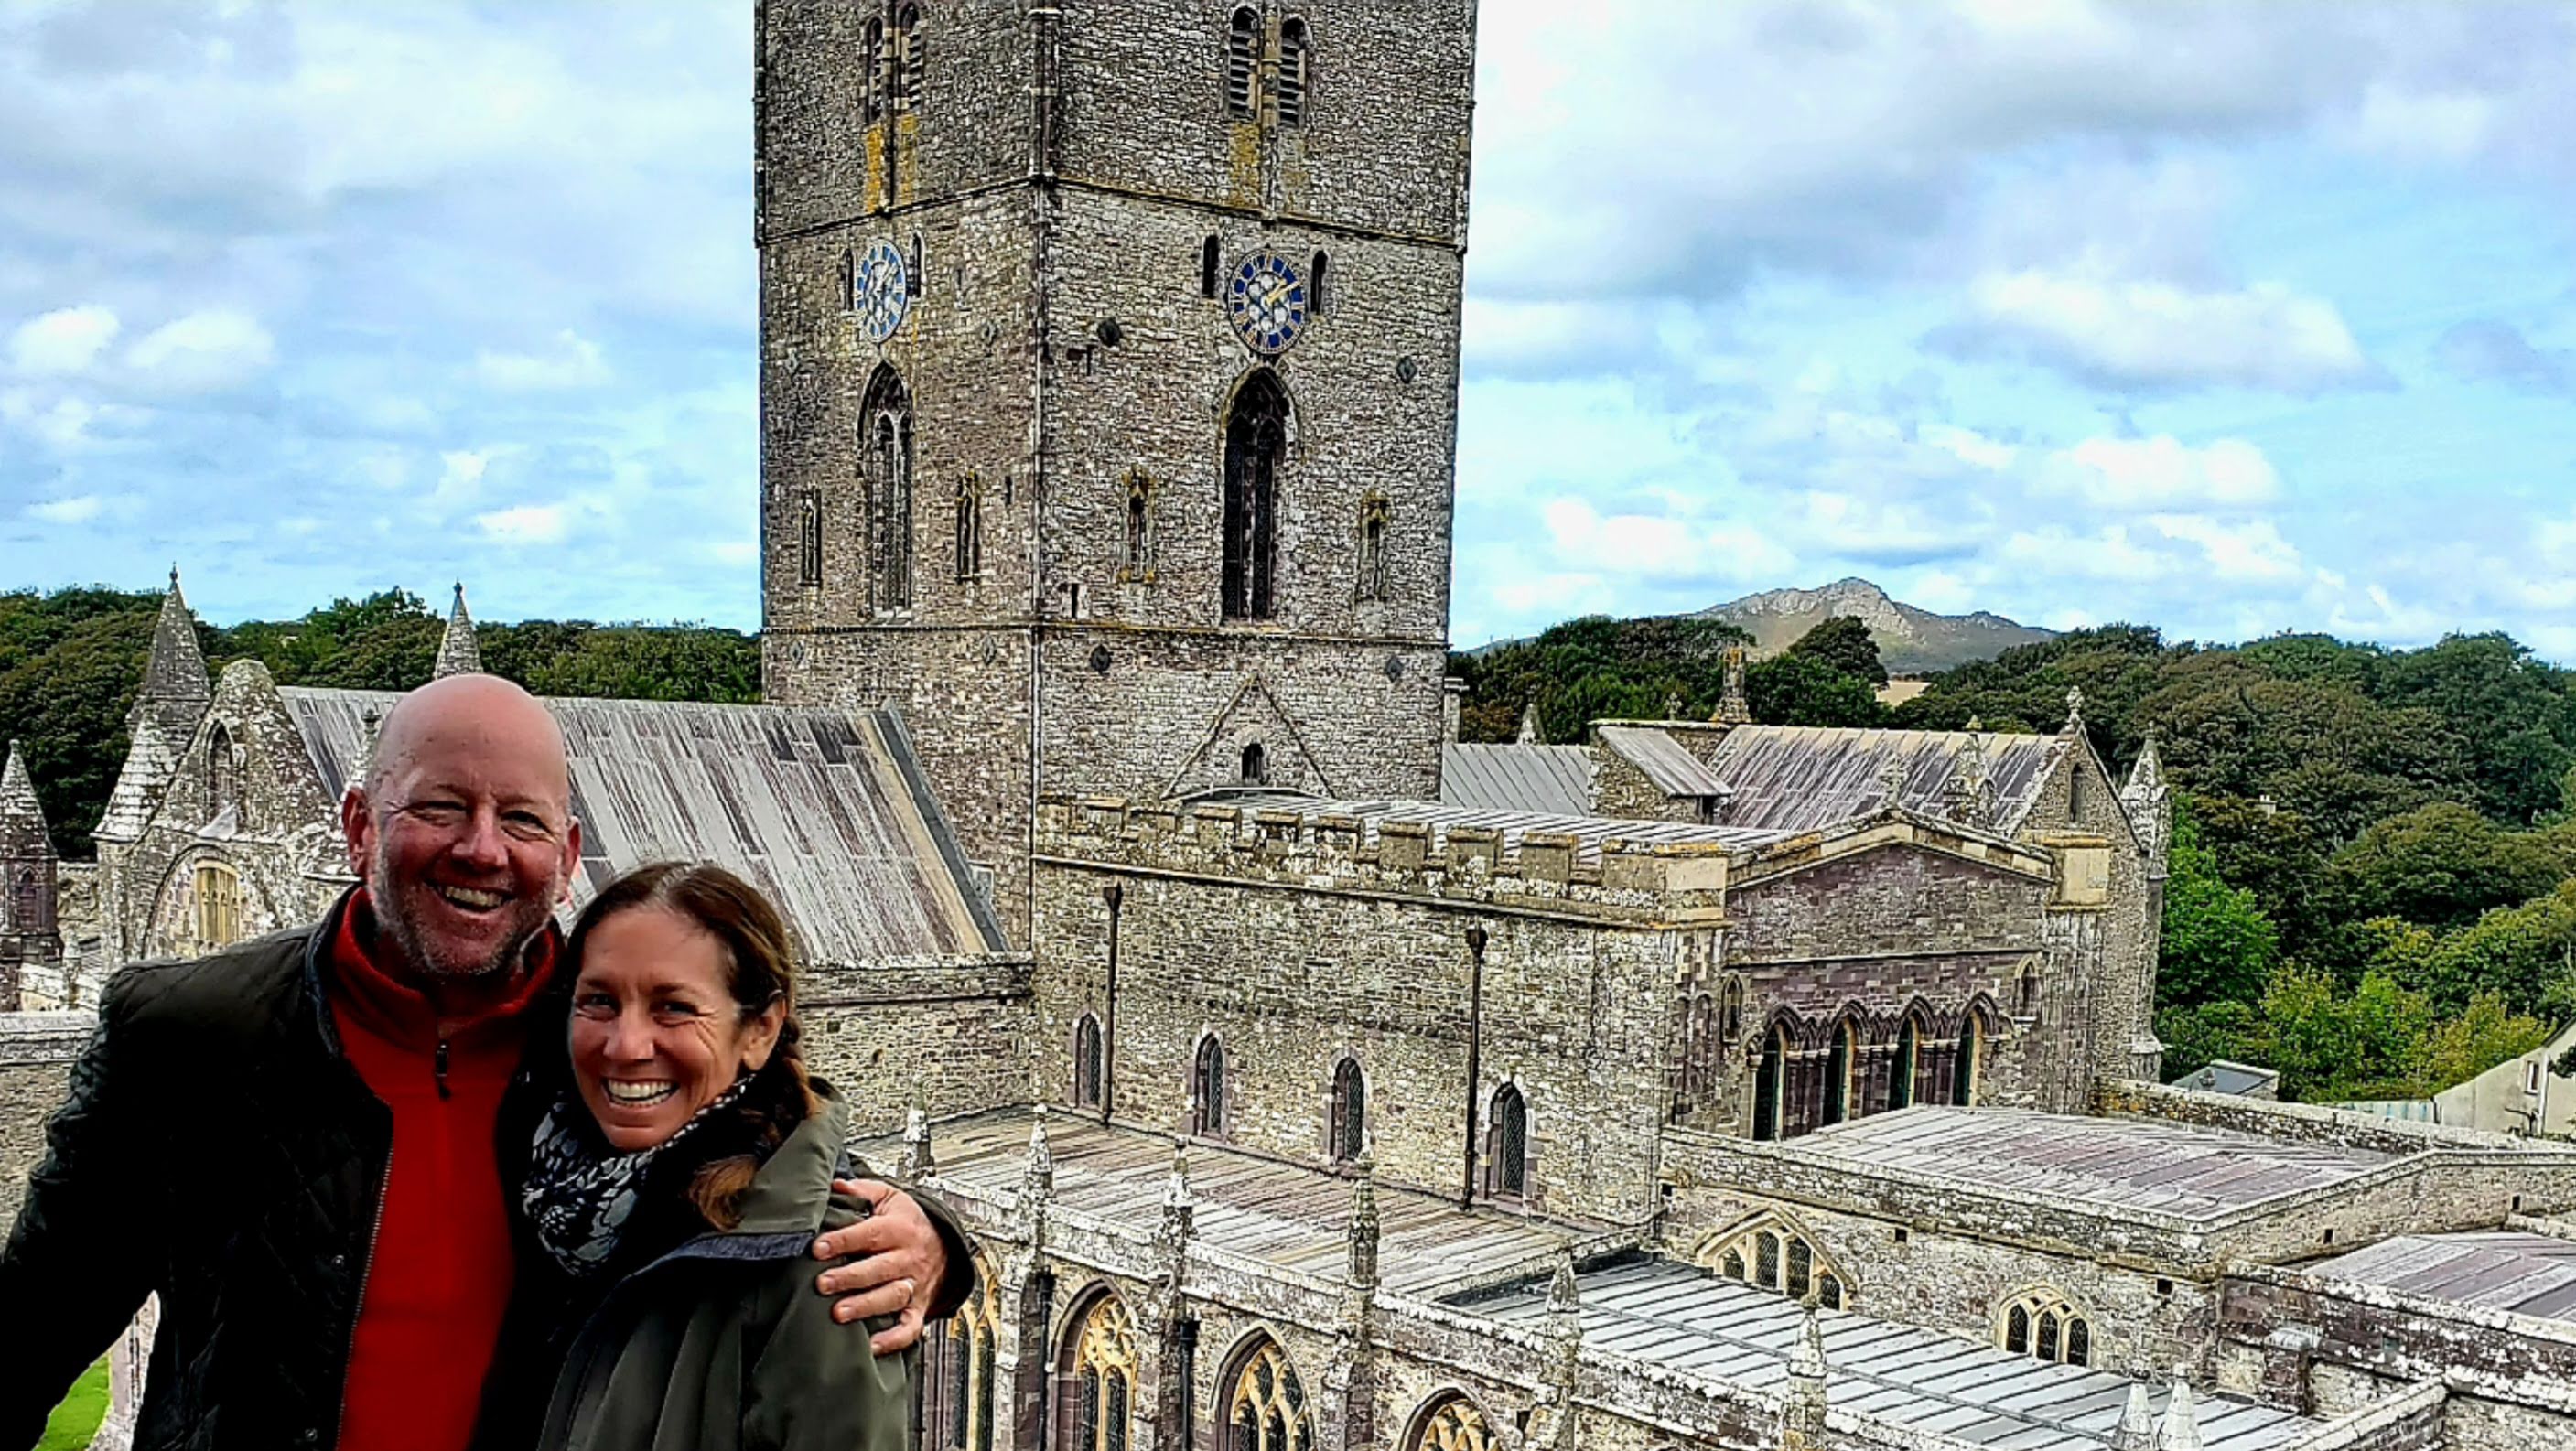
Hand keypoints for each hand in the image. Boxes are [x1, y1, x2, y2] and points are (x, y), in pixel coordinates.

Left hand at [815, 1179, 947, 1354]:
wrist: (946, 1244)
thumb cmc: (910, 1222)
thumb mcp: (890, 1198)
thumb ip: (862, 1191)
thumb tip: (835, 1186)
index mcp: (899, 1229)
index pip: (869, 1234)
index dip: (843, 1240)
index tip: (819, 1248)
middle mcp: (908, 1258)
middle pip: (879, 1268)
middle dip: (850, 1277)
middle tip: (823, 1283)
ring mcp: (914, 1285)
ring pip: (892, 1297)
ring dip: (866, 1306)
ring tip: (840, 1313)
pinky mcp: (917, 1308)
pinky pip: (910, 1326)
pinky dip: (894, 1339)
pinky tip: (873, 1344)